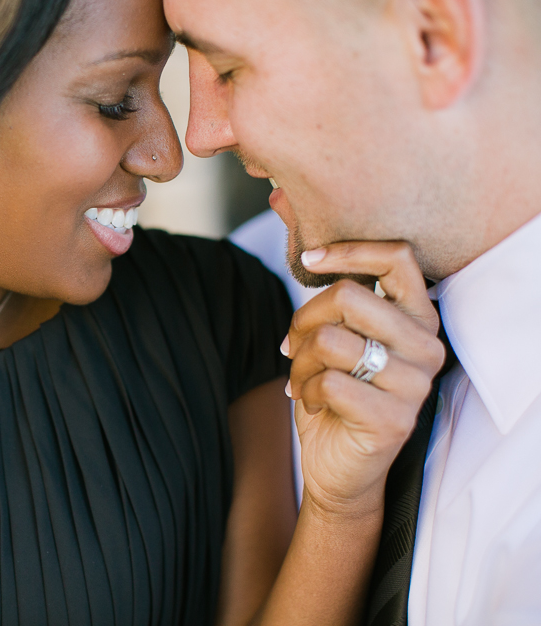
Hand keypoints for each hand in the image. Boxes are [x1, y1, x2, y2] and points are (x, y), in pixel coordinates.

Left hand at [283, 242, 445, 515]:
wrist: (338, 468)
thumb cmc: (336, 397)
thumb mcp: (340, 340)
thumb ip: (341, 306)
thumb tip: (315, 261)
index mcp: (419, 320)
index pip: (397, 258)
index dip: (348, 251)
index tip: (308, 260)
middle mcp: (427, 347)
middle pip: (349, 296)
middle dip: (304, 318)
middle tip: (292, 345)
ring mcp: (415, 385)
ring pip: (331, 339)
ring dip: (298, 360)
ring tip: (300, 379)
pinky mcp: (394, 419)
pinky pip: (328, 381)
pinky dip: (303, 390)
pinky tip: (310, 402)